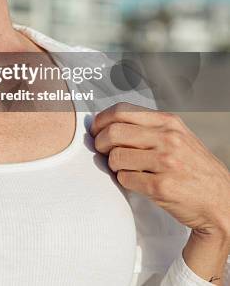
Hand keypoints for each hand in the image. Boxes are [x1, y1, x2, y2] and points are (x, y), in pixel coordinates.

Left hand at [90, 102, 229, 238]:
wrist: (221, 202)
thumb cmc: (194, 168)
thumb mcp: (178, 136)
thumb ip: (149, 127)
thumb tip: (110, 122)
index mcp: (168, 121)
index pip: (121, 110)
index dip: (102, 120)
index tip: (96, 129)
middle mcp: (168, 138)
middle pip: (114, 132)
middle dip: (100, 142)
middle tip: (101, 150)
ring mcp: (166, 162)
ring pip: (116, 157)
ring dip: (112, 165)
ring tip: (120, 168)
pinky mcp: (161, 186)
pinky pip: (125, 179)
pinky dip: (123, 180)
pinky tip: (133, 181)